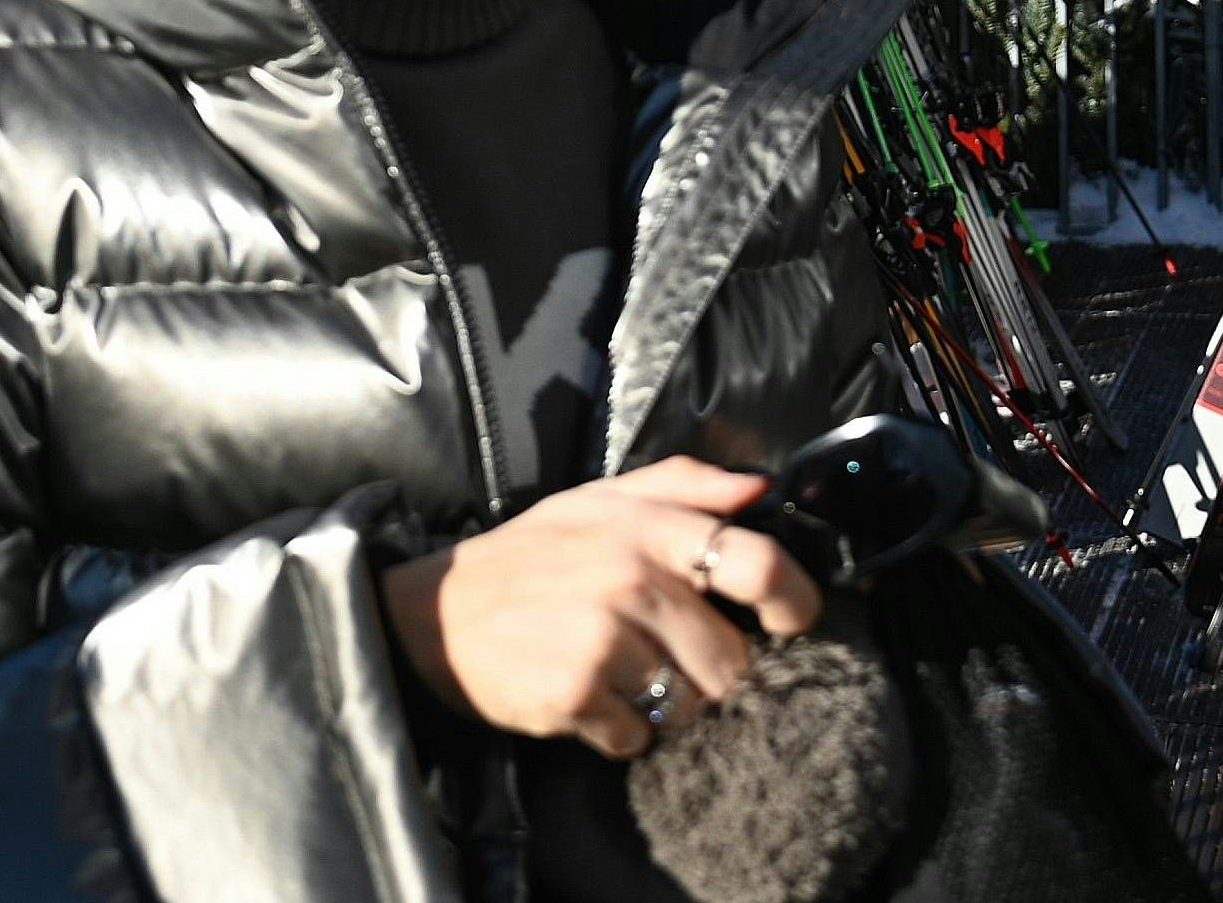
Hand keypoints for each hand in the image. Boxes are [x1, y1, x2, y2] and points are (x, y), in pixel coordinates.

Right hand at [378, 456, 823, 759]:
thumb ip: (680, 486)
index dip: (791, 599)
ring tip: (616, 677)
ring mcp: (602, 638)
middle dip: (705, 670)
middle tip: (659, 658)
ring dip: (663, 704)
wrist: (431, 616)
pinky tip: (584, 700)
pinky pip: (639, 737)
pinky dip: (617, 730)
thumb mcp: (594, 502)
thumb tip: (761, 491)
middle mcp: (629, 578)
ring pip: (691, 704)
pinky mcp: (575, 693)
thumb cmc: (526, 558)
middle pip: (731, 658)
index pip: (755, 561)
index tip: (785, 621)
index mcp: (644, 528)